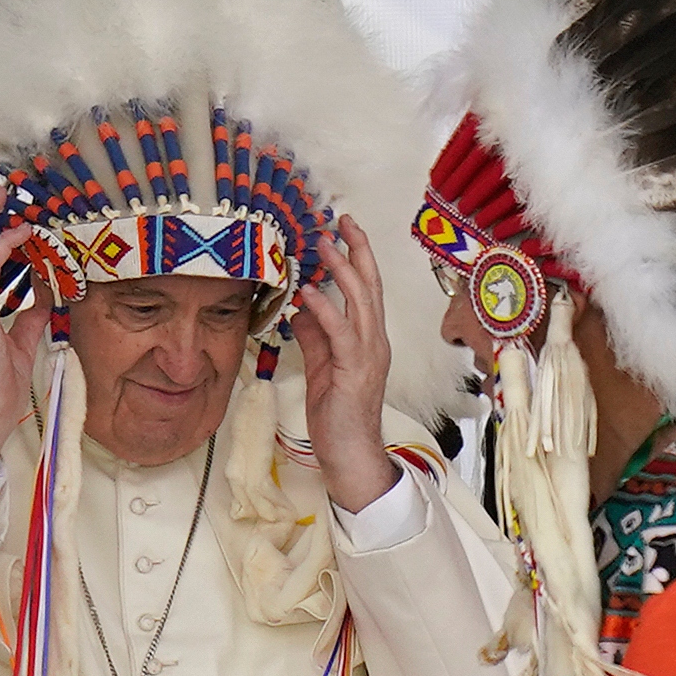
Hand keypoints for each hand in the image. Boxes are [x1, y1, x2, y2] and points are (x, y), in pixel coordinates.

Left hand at [291, 215, 397, 513]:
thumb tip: (301, 308)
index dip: (356, 258)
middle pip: (370, 286)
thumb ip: (315, 337)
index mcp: (368, 340)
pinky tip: (310, 293)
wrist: (351, 454)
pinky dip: (326, 310)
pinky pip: (340, 334)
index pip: (366, 290)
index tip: (343, 230)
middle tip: (340, 220)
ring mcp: (368, 356)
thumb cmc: (338, 416)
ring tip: (325, 245)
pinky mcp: (354, 372)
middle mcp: (375, 342)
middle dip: (357, 251)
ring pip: (360, 303)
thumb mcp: (322, 367)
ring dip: (342, 271)